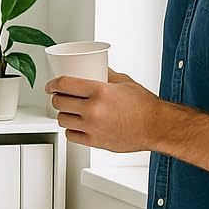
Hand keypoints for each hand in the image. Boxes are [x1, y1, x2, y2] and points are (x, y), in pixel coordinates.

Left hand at [45, 69, 162, 151]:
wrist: (158, 127)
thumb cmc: (145, 106)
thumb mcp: (124, 82)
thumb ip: (105, 74)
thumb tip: (94, 66)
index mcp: (99, 91)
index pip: (64, 84)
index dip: (52, 84)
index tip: (50, 86)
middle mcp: (93, 110)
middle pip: (59, 103)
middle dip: (57, 98)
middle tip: (60, 97)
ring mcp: (93, 127)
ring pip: (62, 120)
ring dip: (63, 114)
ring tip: (69, 111)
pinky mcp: (95, 142)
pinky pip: (71, 135)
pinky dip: (71, 130)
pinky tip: (75, 125)